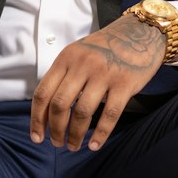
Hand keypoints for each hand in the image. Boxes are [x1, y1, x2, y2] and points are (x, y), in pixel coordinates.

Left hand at [31, 13, 177, 151]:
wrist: (140, 32)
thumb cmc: (106, 47)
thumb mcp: (78, 53)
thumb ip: (64, 75)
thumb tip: (48, 111)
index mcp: (66, 58)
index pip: (43, 93)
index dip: (37, 119)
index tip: (37, 136)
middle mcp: (82, 65)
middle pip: (60, 105)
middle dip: (56, 129)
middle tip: (57, 143)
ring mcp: (104, 74)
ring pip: (83, 112)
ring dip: (75, 134)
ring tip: (73, 145)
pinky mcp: (125, 84)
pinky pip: (110, 114)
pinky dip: (100, 134)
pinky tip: (94, 145)